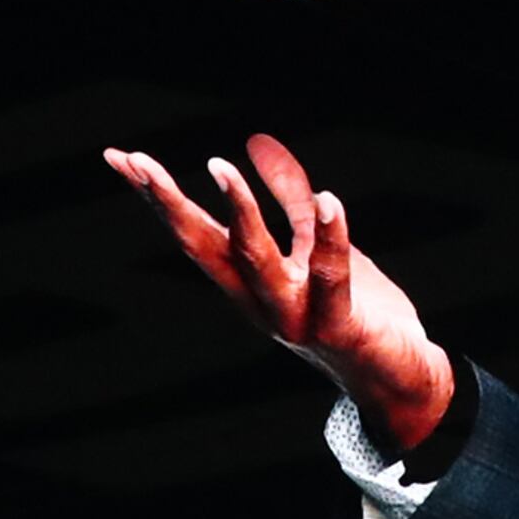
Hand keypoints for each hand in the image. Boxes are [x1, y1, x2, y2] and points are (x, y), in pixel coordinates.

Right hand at [104, 133, 457, 451]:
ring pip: (257, 263)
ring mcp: (296, 317)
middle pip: (205, 247)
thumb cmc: (355, 311)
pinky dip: (331, 240)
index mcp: (249, 281)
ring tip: (220, 166)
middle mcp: (260, 301)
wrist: (399, 376)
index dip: (158, 196)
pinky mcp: (340, 327)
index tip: (119, 157)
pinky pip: (331, 279)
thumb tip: (256, 142)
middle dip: (170, 205)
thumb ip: (290, 198)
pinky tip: (330, 200)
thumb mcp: (316, 244)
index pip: (195, 232)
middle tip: (137, 162)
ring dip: (238, 214)